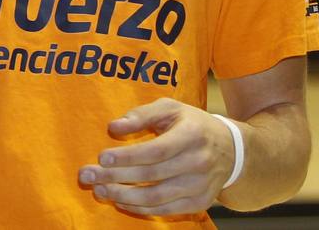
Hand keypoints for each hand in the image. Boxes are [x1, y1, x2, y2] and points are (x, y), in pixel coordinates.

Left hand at [78, 97, 237, 216]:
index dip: (127, 156)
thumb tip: (113, 127)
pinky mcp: (199, 203)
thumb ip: (142, 114)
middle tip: (88, 176)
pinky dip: (141, 208)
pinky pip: (165, 210)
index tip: (101, 158)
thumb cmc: (192, 125)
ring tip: (100, 191)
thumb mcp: (171, 108)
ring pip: (157, 197)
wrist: (231, 150)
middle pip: (151, 176)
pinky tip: (121, 201)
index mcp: (192, 135)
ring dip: (124, 196)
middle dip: (115, 178)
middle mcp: (199, 162)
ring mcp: (200, 186)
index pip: (156, 150)